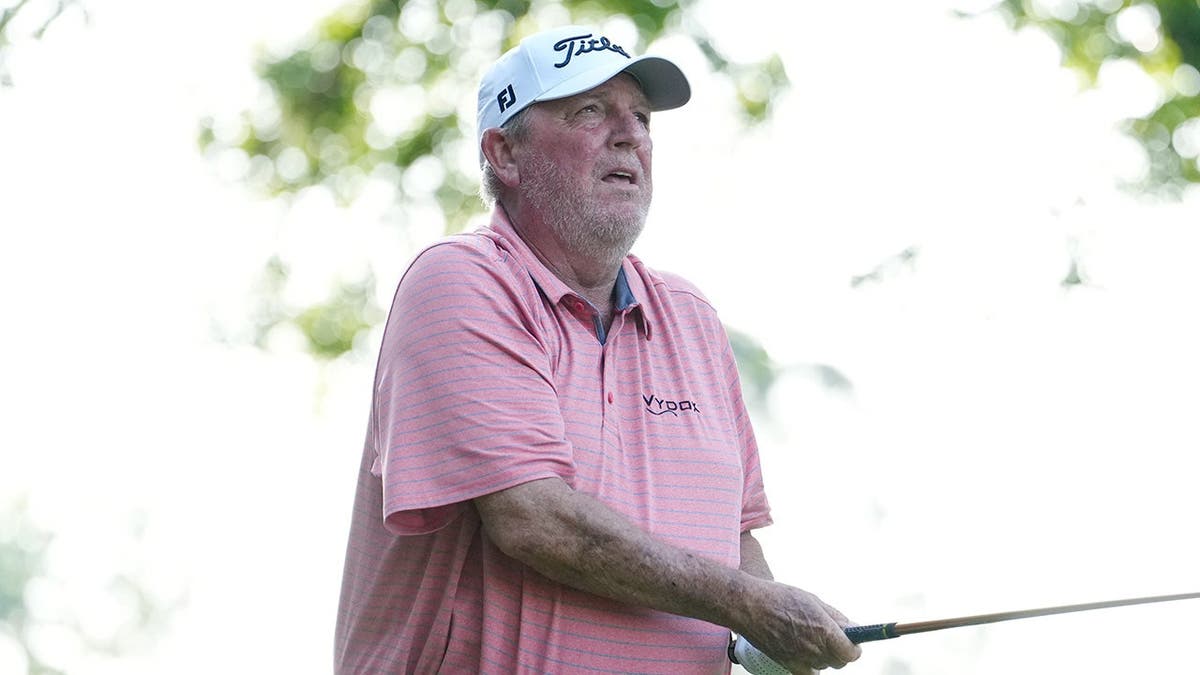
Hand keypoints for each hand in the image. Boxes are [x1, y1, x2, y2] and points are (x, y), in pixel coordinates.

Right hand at [738, 582, 861, 671]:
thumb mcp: (812, 600)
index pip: (851, 653)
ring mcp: (801, 659)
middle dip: (840, 650)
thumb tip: (850, 627)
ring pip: (824, 666)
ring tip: (812, 638)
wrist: (748, 606)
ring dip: (825, 656)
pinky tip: (806, 653)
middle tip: (833, 638)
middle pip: (840, 662)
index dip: (854, 647)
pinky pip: (809, 673)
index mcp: (824, 630)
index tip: (853, 642)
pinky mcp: (788, 664)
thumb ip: (835, 617)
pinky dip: (811, 666)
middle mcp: (814, 649)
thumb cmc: (777, 598)